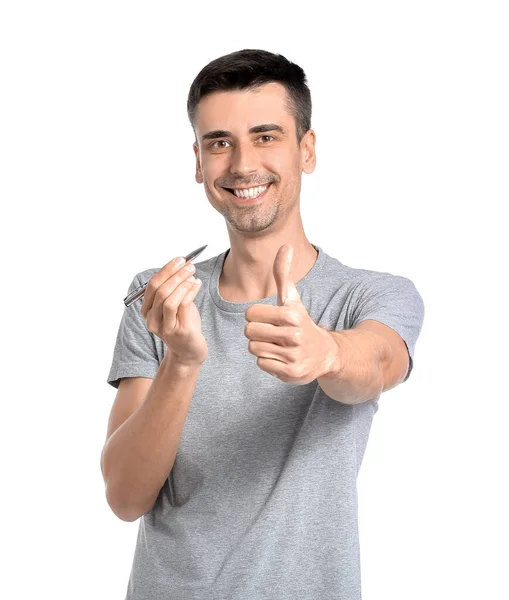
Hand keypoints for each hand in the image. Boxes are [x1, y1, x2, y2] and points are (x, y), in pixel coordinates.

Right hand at [140, 256, 207, 365]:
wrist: (190, 352)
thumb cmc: (183, 326)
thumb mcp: (176, 306)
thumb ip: (175, 290)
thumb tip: (182, 266)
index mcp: (148, 311)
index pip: (152, 285)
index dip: (166, 270)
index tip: (179, 259)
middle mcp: (152, 320)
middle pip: (160, 291)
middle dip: (175, 274)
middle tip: (189, 265)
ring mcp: (165, 327)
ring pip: (169, 299)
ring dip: (182, 283)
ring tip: (193, 275)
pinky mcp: (180, 332)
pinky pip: (183, 307)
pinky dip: (190, 292)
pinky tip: (197, 285)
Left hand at [244, 245, 338, 383]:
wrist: (325, 353)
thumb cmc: (301, 322)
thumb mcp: (292, 298)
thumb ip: (283, 273)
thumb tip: (285, 245)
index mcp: (291, 314)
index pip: (250, 314)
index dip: (255, 316)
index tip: (267, 318)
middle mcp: (293, 335)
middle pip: (249, 332)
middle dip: (256, 332)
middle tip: (270, 333)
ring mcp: (292, 355)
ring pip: (253, 348)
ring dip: (261, 347)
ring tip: (276, 344)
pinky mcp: (291, 372)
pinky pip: (262, 364)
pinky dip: (268, 361)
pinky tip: (280, 357)